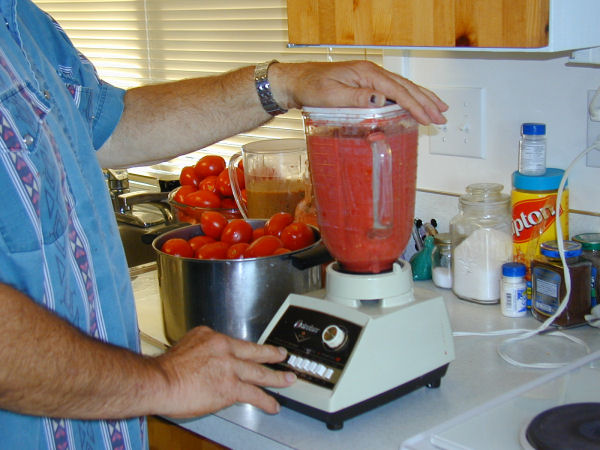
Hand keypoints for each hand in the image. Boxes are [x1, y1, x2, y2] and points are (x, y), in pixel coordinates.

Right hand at [154, 326, 295, 416]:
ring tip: (287, 379)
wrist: (159, 381)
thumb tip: (205, 365)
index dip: (242, 350)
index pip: (233, 342)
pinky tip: (273, 404)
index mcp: (209, 336)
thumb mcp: (183, 347)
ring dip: (276, 377)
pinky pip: (254, 394)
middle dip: (271, 354)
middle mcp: (223, 347)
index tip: (249, 352)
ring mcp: (229, 366)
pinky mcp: (231, 387)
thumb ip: (199, 353)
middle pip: (253, 350)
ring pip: (259, 371)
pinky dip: (266, 400)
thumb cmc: (164, 370)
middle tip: (282, 355)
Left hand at [270, 61, 447, 125]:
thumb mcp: (332, 95)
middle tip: (442, 115)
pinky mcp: (365, 84)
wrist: (297, 82)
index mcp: (366, 74)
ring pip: (402, 87)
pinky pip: (392, 91)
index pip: (397, 91)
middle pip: (405, 87)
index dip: (414, 105)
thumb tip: (381, 101)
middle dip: (426, 101)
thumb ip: (357, 98)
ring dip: (421, 98)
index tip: (428, 117)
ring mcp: (369, 78)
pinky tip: (414, 104)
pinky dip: (407, 98)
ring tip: (438, 108)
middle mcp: (371, 73)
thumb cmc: (311, 87)